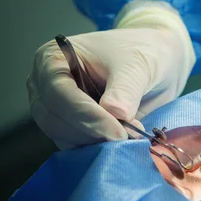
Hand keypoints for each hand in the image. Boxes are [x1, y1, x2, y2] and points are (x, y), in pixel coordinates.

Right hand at [27, 1, 194, 148]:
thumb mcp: (137, 64)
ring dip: (95, 143)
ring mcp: (56, 108)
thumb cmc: (141, 51)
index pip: (57, 91)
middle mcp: (45, 85)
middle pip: (53, 118)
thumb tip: (115, 114)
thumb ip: (124, 89)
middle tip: (124, 138)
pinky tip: (121, 143)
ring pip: (63, 136)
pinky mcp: (71, 127)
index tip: (116, 130)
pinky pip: (76, 145)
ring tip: (128, 137)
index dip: (84, 114)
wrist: (156, 59)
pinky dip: (97, 148)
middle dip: (89, 132)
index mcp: (53, 58)